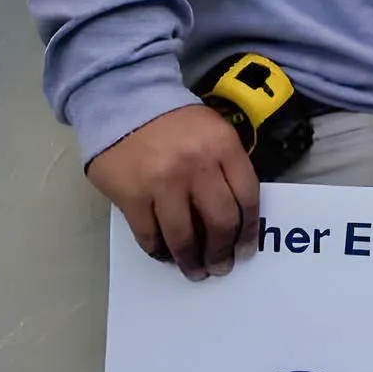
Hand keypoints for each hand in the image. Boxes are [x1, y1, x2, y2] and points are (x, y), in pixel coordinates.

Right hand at [86, 103, 259, 276]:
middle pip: (219, 222)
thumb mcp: (214, 131)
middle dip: (222, 251)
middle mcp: (196, 165)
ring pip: (183, 236)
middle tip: (220, 266)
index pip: (248, 198)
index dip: (248, 231)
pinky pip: (149, 235)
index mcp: (224, 146)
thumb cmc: (175, 122)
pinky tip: (164, 254)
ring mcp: (162, 182)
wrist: (124, 100)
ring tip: (195, 271)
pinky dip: (158, 250)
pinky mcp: (131, 195)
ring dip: (191, 260)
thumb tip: (237, 217)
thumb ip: (229, 166)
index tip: (245, 250)